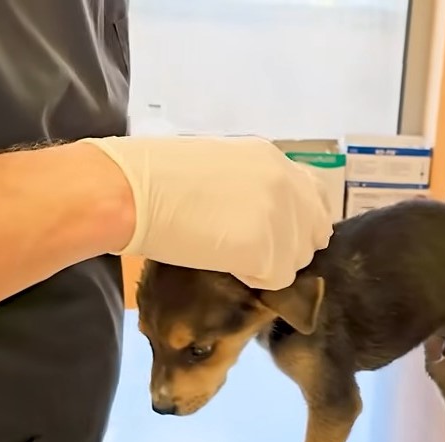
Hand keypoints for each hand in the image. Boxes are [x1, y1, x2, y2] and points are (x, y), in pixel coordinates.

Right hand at [79, 135, 333, 289]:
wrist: (129, 190)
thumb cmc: (153, 176)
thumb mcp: (218, 165)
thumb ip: (251, 184)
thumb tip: (260, 213)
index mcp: (273, 158)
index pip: (315, 197)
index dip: (298, 222)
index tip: (273, 234)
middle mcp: (286, 183)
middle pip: (314, 232)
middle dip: (288, 247)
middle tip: (250, 252)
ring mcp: (280, 216)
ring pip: (296, 259)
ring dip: (269, 265)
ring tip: (230, 256)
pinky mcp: (266, 248)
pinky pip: (275, 279)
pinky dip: (254, 280)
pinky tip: (225, 264)